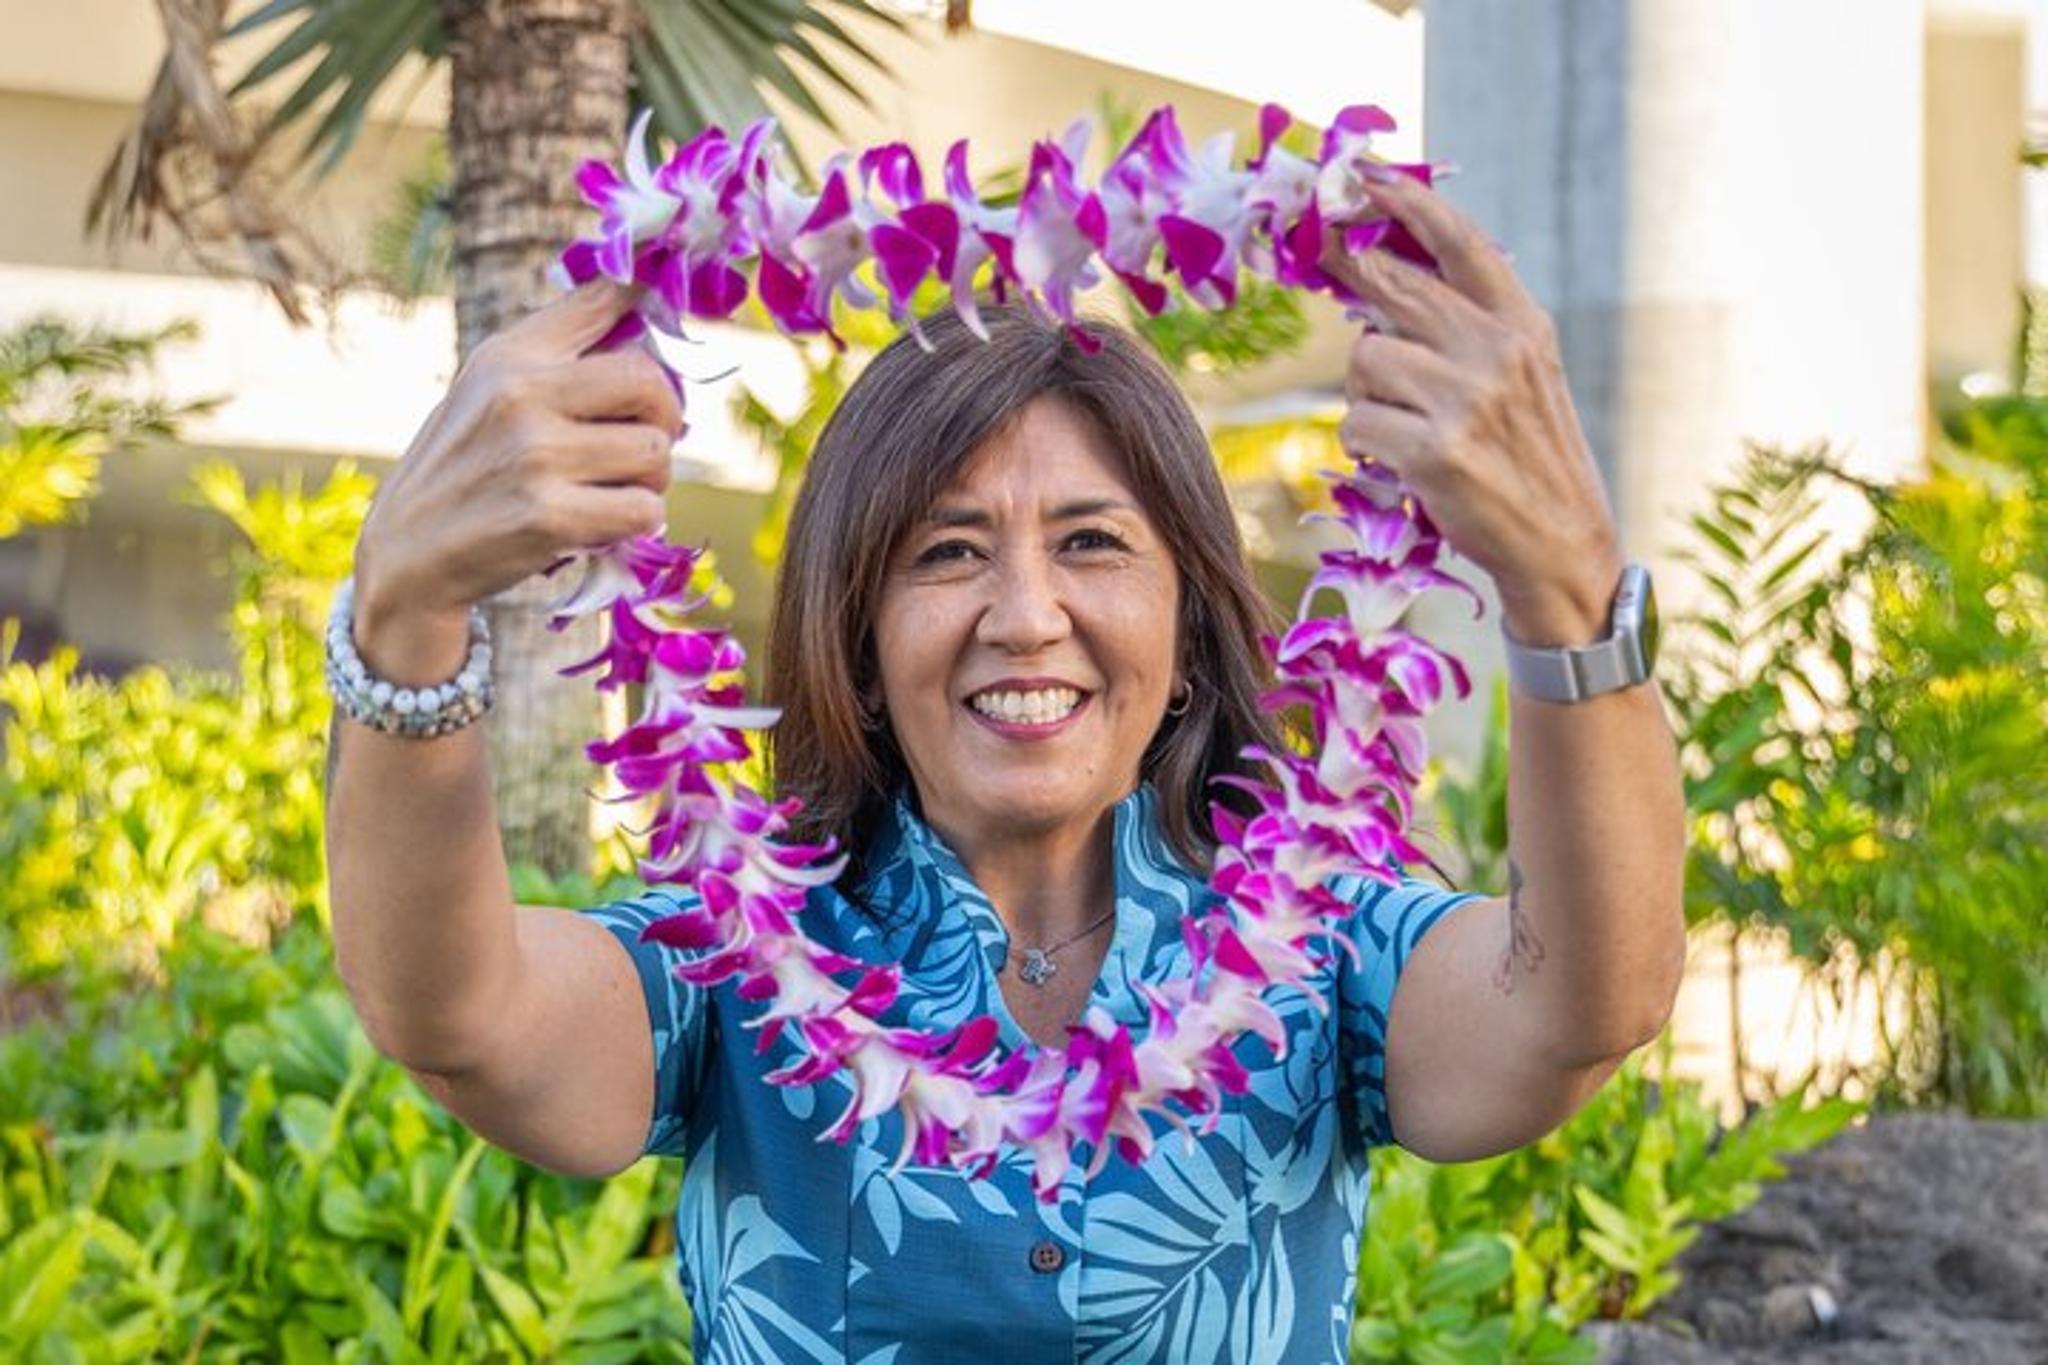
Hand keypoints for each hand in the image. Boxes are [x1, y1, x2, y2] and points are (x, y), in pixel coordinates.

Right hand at [351, 279, 684, 673]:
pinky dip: (637, 522)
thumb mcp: (488, 391)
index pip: (604, 296)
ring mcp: (534, 454)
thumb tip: (645, 312)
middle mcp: (520, 393)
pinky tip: (604, 524)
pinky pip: (643, 509)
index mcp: (510, 353)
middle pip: (649, 379)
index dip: (654, 299)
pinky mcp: (548, 515)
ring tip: (612, 490)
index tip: (670, 322)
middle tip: (643, 443)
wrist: (408, 556)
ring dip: (650, 479)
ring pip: (654, 451)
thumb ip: (556, 357)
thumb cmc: (465, 471)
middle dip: (665, 417)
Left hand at [1320, 174, 1623, 646]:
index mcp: (1523, 324)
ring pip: (1365, 357)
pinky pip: (1357, 421)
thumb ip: (1469, 326)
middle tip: (1320, 258)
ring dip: (1366, 390)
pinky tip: (1400, 461)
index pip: (1459, 241)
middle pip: (1393, 286)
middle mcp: (1498, 350)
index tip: (1359, 172)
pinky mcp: (1435, 450)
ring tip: (1403, 423)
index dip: (1405, 198)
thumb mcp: (1522, 376)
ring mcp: (1467, 399)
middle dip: (1351, 276)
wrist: (1561, 547)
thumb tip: (1381, 278)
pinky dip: (1365, 443)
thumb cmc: (1527, 459)